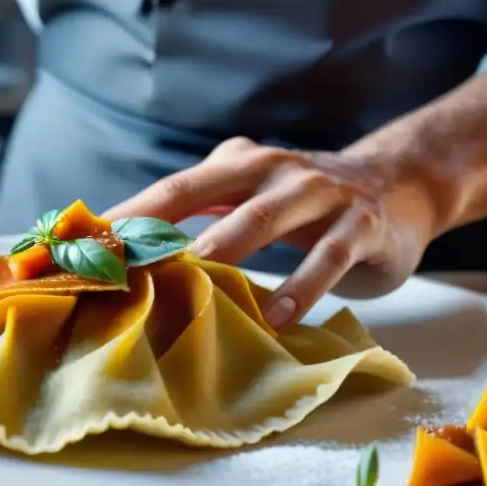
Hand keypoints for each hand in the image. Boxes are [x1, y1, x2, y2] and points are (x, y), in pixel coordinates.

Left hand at [103, 137, 440, 328]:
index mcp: (239, 167)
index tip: (85, 248)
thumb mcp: (254, 194)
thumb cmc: (308, 200)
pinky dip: (302, 288)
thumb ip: (207, 211)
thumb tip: (134, 251)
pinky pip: (328, 257)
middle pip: (207, 197)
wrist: (401, 183)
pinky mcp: (361, 226)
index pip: (173, 189)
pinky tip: (277, 319)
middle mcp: (274, 172)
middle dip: (159, 233)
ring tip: (188, 287)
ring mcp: (320, 195)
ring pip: (263, 220)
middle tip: (118, 270)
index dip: (128, 216)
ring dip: (223, 252)